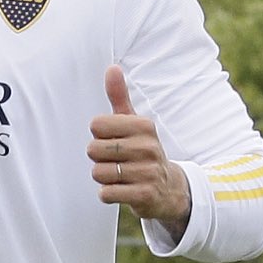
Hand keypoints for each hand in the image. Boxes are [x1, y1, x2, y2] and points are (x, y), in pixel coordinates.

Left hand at [88, 66, 190, 236]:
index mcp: (143, 125)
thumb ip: (120, 98)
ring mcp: (147, 172)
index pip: (96, 125)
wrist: (169, 188)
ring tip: (120, 176)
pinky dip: (108, 193)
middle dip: (99, 158)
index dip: (99, 136)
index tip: (114, 140)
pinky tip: (122, 189)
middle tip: (116, 161)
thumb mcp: (134, 123)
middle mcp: (147, 147)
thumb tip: (112, 68)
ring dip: (103, 177)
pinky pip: (106, 193)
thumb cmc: (143, 151)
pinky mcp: (144, 195)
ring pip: (98, 173)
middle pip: (93, 149)